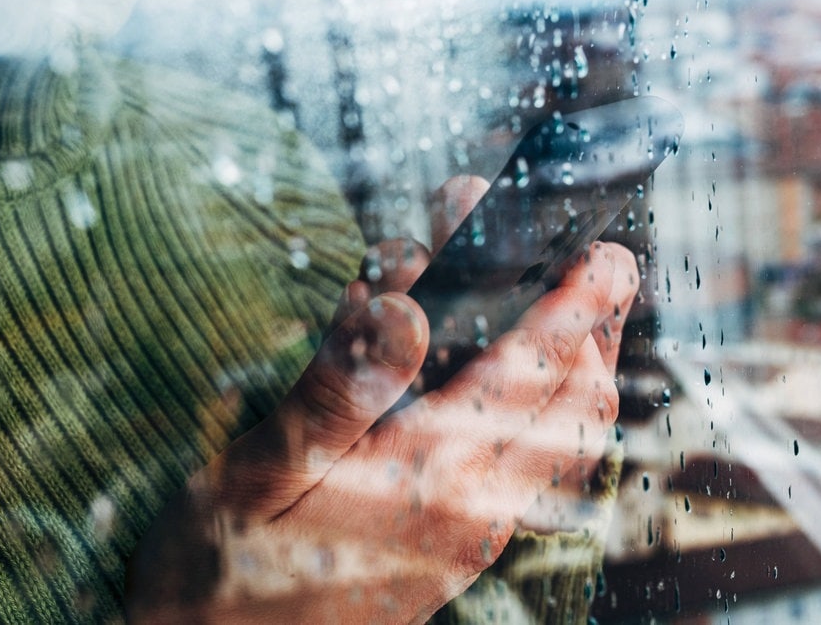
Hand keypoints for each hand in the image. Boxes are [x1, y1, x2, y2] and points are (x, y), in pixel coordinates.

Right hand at [126, 177, 638, 622]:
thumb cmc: (220, 574)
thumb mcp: (256, 473)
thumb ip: (336, 389)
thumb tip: (403, 305)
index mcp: (426, 479)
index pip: (529, 369)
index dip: (568, 297)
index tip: (600, 247)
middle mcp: (472, 511)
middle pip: (575, 403)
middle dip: (593, 320)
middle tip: (588, 255)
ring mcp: (473, 537)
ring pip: (569, 443)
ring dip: (583, 367)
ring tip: (573, 311)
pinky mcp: (458, 553)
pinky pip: (540, 471)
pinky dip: (553, 411)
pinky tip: (519, 388)